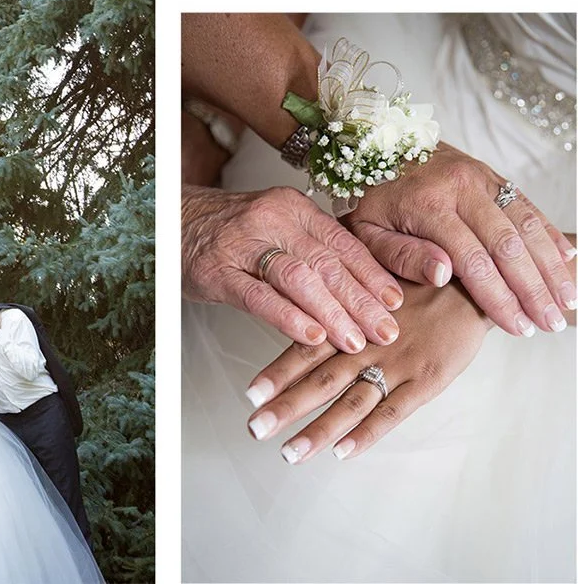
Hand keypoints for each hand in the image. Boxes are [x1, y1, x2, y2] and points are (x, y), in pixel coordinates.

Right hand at [182, 184, 402, 350]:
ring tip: (356, 340)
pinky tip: (311, 336)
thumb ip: (316, 248)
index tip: (398, 302)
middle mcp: (271, 219)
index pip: (343, 242)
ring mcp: (243, 244)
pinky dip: (289, 318)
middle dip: (361, 301)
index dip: (373, 274)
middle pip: (326, 262)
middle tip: (387, 331)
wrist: (174, 221)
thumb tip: (370, 284)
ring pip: (298, 278)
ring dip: (332, 312)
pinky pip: (259, 296)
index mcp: (292, 207)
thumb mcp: (278, 227)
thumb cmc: (234, 231)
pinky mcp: (219, 271)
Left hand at [243, 276, 492, 462]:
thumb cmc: (416, 274)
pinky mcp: (427, 380)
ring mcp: (396, 364)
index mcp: (350, 319)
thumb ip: (338, 283)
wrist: (472, 280)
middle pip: (319, 380)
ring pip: (350, 402)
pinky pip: (394, 411)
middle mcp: (366, 344)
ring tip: (290, 453)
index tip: (250, 394)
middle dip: (285, 407)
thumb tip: (300, 278)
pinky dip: (368, 433)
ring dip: (318, 430)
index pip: (305, 348)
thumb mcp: (371, 270)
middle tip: (255, 429)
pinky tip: (343, 452)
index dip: (277, 372)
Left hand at [343, 143, 575, 336]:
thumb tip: (443, 274)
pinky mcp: (490, 173)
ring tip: (566, 302)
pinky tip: (567, 261)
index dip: (499, 297)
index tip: (518, 327)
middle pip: (508, 245)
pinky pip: (527, 204)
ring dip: (550, 265)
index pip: (472, 260)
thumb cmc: (368, 197)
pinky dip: (549, 234)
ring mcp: (479, 176)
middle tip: (550, 323)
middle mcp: (458, 186)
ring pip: (526, 224)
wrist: (373, 143)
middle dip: (533, 289)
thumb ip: (400, 254)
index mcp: (426, 204)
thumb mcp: (366, 230)